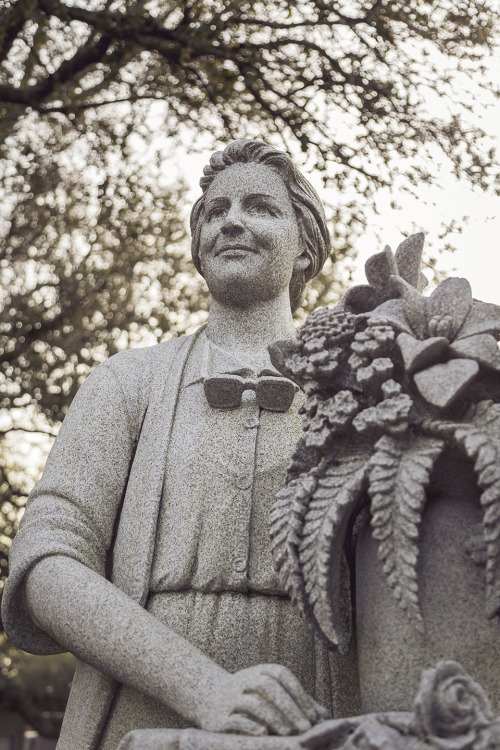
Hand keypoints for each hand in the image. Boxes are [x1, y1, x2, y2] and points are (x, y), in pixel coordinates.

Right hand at [200, 664, 328, 736]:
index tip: (313, 716)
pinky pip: (235, 719)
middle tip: (305, 727)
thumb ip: (297, 702)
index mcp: (261, 671)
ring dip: (273, 717)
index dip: (299, 694)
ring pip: (253, 703)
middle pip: (268, 687)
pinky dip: (249, 725)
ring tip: (288, 734)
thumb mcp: (273, 693)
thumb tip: (324, 715)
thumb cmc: (250, 696)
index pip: (283, 675)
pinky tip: (263, 733)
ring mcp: (232, 697)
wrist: (209, 698)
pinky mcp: (220, 717)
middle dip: (289, 707)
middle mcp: (246, 680)